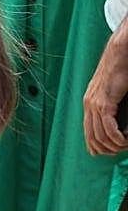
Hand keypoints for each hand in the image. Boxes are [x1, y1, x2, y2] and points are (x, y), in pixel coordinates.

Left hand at [85, 25, 127, 154]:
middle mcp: (88, 104)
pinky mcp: (104, 101)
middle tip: (121, 150)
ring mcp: (94, 103)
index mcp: (89, 103)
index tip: (107, 154)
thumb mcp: (111, 93)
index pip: (88, 132)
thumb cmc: (119, 74)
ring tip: (125, 145)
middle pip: (93, 138)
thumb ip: (110, 108)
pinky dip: (117, 138)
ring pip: (101, 135)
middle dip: (107, 149)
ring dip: (115, 145)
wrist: (118, 56)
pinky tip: (125, 140)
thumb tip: (115, 125)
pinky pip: (108, 127)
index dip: (96, 146)